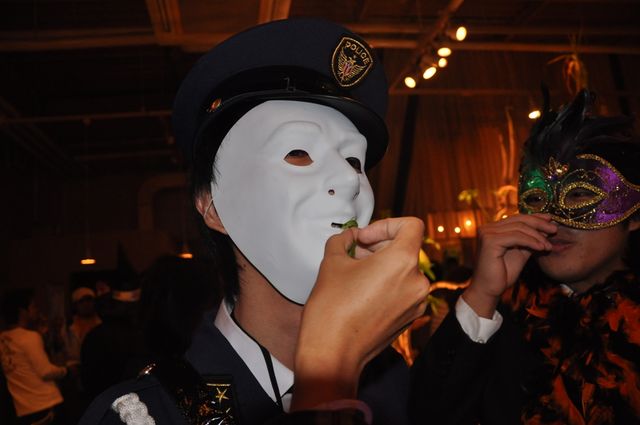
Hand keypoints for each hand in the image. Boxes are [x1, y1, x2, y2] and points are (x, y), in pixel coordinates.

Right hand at [292, 217, 429, 408]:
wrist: (333, 352)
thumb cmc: (333, 309)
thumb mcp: (332, 261)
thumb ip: (344, 239)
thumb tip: (351, 237)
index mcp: (402, 261)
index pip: (411, 226)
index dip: (386, 225)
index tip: (365, 238)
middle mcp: (417, 281)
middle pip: (407, 248)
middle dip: (380, 245)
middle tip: (355, 253)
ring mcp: (416, 302)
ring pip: (405, 270)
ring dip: (383, 265)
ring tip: (356, 273)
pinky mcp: (410, 318)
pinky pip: (403, 289)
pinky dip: (387, 283)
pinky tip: (363, 291)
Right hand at [463, 213, 556, 317]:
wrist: (489, 290)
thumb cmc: (503, 274)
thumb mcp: (520, 253)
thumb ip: (529, 240)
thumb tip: (545, 229)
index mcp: (492, 229)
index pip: (516, 218)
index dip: (535, 217)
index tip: (550, 220)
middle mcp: (487, 228)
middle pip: (518, 219)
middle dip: (539, 223)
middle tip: (554, 230)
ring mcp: (487, 233)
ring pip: (519, 227)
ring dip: (537, 236)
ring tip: (549, 246)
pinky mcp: (489, 241)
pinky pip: (516, 237)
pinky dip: (531, 241)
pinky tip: (541, 247)